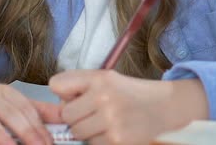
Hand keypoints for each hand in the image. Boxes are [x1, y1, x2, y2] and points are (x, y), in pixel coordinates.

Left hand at [49, 70, 208, 144]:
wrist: (166, 108)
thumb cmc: (131, 93)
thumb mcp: (107, 79)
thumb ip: (77, 86)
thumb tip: (49, 109)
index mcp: (100, 77)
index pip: (57, 84)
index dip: (64, 94)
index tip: (75, 97)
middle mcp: (104, 96)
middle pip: (66, 115)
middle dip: (76, 117)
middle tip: (94, 113)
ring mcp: (111, 120)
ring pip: (77, 133)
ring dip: (87, 131)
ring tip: (105, 122)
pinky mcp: (117, 140)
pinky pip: (92, 144)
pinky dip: (100, 141)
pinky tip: (115, 131)